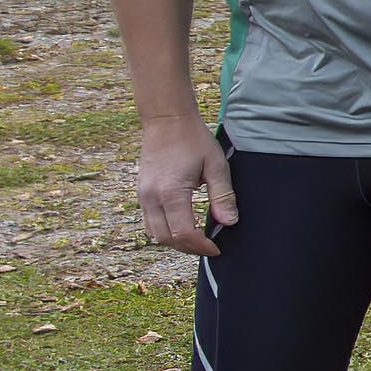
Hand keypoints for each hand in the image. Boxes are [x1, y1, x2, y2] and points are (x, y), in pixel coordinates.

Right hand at [132, 120, 231, 256]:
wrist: (166, 121)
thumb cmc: (193, 140)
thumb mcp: (216, 166)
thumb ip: (222, 196)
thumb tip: (228, 222)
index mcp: (170, 192)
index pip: (183, 232)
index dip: (200, 246)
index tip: (216, 248)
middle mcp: (151, 197)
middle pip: (165, 238)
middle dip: (188, 248)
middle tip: (208, 247)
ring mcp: (142, 195)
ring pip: (154, 232)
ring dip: (174, 241)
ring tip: (197, 239)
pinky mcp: (141, 192)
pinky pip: (149, 221)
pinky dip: (164, 230)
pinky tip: (182, 226)